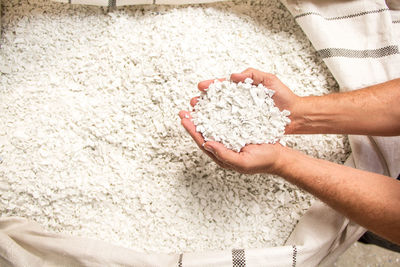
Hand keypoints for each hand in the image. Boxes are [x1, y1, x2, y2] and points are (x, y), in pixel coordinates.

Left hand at [179, 68, 293, 173]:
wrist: (280, 156)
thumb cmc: (262, 162)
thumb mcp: (242, 162)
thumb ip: (223, 154)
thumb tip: (205, 144)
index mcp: (221, 154)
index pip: (202, 140)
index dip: (192, 130)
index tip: (184, 118)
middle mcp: (224, 145)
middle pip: (205, 131)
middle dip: (194, 120)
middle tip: (186, 108)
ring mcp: (231, 137)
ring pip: (213, 124)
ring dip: (204, 113)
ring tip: (197, 103)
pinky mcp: (239, 129)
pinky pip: (225, 119)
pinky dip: (218, 111)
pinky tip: (215, 104)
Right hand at [190, 68, 300, 133]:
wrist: (295, 116)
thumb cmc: (284, 97)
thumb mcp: (269, 80)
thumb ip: (253, 74)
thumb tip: (233, 76)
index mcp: (242, 91)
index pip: (223, 87)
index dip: (211, 86)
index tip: (201, 86)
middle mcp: (239, 104)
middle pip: (217, 102)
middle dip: (203, 102)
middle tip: (193, 103)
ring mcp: (241, 117)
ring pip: (220, 115)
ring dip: (206, 116)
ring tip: (196, 116)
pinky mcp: (245, 128)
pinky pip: (229, 128)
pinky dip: (218, 128)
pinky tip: (209, 130)